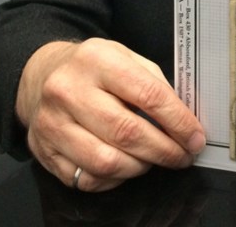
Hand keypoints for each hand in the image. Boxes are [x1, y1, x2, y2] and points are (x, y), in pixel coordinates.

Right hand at [16, 38, 205, 191]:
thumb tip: (184, 119)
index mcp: (97, 60)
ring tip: (152, 159)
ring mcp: (52, 123)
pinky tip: (124, 165)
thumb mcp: (124, 57)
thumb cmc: (92, 68)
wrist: (40, 74)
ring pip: (107, 161)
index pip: (148, 95)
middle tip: (182, 156)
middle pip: (127, 132)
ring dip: (140, 167)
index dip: (178, 122)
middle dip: (164, 150)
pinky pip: (87, 179)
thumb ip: (154, 83)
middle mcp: (69, 90)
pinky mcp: (44, 150)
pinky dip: (114, 179)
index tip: (195, 137)